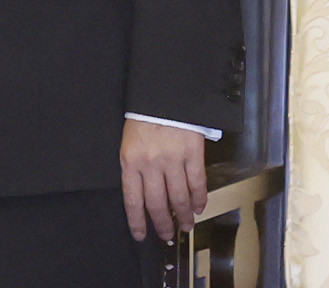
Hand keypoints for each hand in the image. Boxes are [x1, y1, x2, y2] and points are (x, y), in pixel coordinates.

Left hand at [120, 119, 206, 241]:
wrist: (163, 93)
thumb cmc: (143, 117)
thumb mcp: (129, 141)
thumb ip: (134, 166)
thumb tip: (141, 194)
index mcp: (130, 161)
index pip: (133, 200)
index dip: (137, 221)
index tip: (140, 235)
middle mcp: (151, 164)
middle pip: (158, 204)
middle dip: (163, 224)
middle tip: (167, 234)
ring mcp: (173, 160)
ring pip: (179, 198)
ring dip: (184, 216)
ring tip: (186, 225)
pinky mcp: (192, 154)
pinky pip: (197, 183)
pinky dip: (199, 199)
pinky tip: (199, 207)